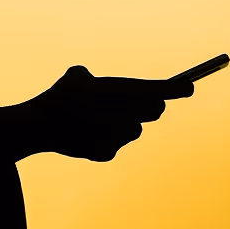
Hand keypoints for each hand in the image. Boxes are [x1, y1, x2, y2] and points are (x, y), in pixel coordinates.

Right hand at [27, 65, 193, 161]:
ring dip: (125, 122)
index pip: (159, 91)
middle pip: (154, 111)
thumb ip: (94, 78)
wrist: (40, 126)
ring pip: (134, 128)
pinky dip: (106, 137)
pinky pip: (114, 142)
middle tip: (137, 100)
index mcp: (122, 94)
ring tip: (98, 117)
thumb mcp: (76, 75)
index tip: (189, 86)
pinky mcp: (106, 153)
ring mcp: (118, 137)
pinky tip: (87, 132)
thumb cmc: (59, 96)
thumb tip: (94, 83)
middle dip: (151, 105)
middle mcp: (126, 117)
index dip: (177, 89)